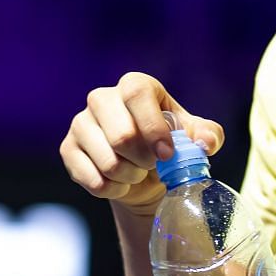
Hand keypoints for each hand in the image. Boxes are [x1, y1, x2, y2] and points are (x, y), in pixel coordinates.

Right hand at [59, 72, 225, 215]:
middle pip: (121, 134)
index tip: (167, 154)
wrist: (143, 172)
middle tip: (154, 165)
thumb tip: (205, 142)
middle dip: (144, 160)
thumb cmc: (170, 144)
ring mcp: (81, 123)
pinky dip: (113, 189)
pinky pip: (92, 179)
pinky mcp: (68, 149)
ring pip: (107, 161)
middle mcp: (102, 98)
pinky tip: (121, 183)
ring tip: (138, 172)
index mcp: (134, 86)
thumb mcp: (195, 138)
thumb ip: (208, 135)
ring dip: (130, 176)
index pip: (137, 95)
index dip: (153, 127)